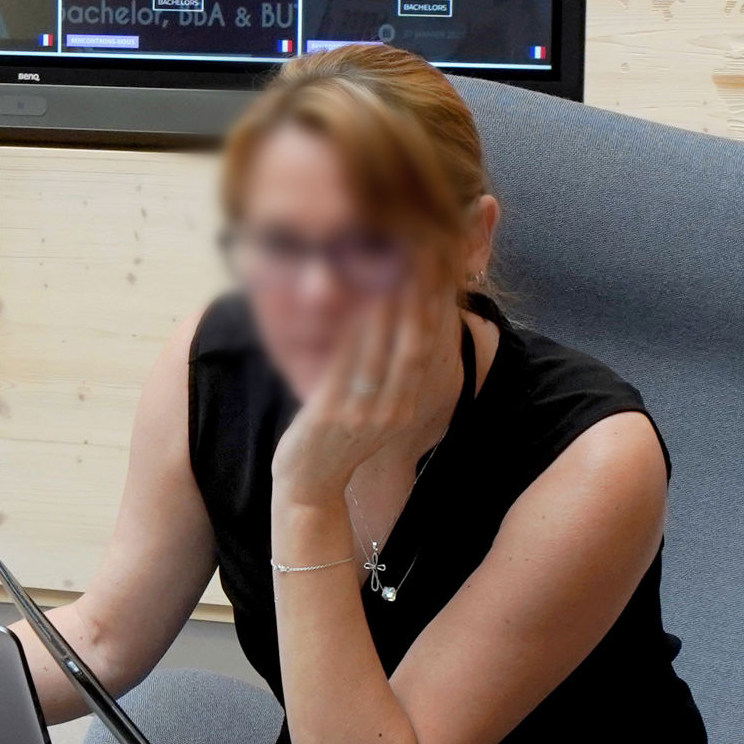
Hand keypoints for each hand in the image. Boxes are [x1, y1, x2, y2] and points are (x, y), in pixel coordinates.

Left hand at [269, 285, 454, 513]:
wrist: (309, 485)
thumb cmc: (334, 440)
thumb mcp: (369, 410)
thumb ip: (383, 376)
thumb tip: (390, 329)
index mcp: (404, 406)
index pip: (424, 349)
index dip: (431, 309)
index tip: (433, 271)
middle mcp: (392, 409)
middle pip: (411, 345)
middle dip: (416, 300)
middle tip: (419, 258)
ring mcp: (364, 414)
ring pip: (382, 352)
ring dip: (386, 308)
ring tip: (388, 267)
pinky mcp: (332, 415)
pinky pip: (345, 366)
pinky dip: (350, 333)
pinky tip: (349, 305)